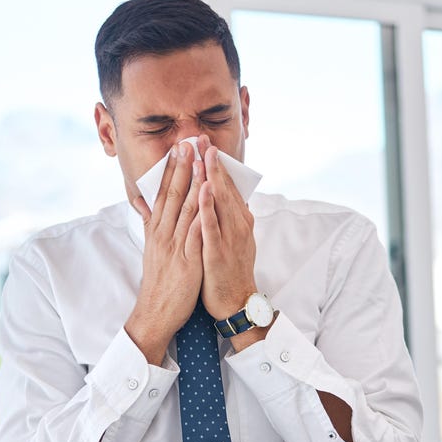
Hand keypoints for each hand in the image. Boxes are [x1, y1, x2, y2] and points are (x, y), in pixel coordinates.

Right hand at [125, 139, 206, 363]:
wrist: (156, 313)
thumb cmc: (159, 282)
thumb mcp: (152, 249)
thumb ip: (151, 226)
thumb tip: (146, 205)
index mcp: (157, 231)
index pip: (164, 193)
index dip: (172, 169)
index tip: (179, 147)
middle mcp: (164, 234)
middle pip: (172, 194)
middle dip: (182, 166)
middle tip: (188, 141)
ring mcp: (175, 246)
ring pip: (184, 209)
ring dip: (192, 182)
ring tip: (199, 159)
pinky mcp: (187, 261)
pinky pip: (195, 233)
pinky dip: (201, 213)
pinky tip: (207, 197)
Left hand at [199, 144, 258, 324]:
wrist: (235, 303)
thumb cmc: (228, 271)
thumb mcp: (229, 239)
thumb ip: (224, 218)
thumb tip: (219, 198)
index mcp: (239, 221)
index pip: (228, 186)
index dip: (216, 164)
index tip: (206, 143)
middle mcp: (238, 225)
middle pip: (225, 188)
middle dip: (213, 162)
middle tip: (202, 138)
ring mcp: (229, 238)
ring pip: (220, 202)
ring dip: (211, 177)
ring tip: (202, 155)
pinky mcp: (218, 252)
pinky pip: (212, 226)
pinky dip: (208, 207)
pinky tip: (203, 190)